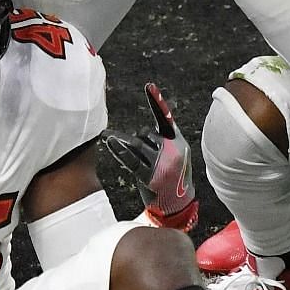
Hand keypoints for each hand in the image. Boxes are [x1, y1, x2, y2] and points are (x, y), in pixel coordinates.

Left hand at [105, 82, 197, 231]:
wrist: (179, 203)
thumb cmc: (174, 175)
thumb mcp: (177, 154)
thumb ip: (162, 140)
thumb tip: (138, 132)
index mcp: (178, 141)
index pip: (165, 117)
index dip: (157, 101)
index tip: (148, 86)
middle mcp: (171, 150)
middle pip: (145, 133)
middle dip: (138, 138)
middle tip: (139, 150)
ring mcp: (161, 163)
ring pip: (136, 144)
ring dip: (124, 142)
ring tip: (112, 139)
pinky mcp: (149, 176)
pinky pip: (130, 159)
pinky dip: (119, 150)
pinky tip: (110, 142)